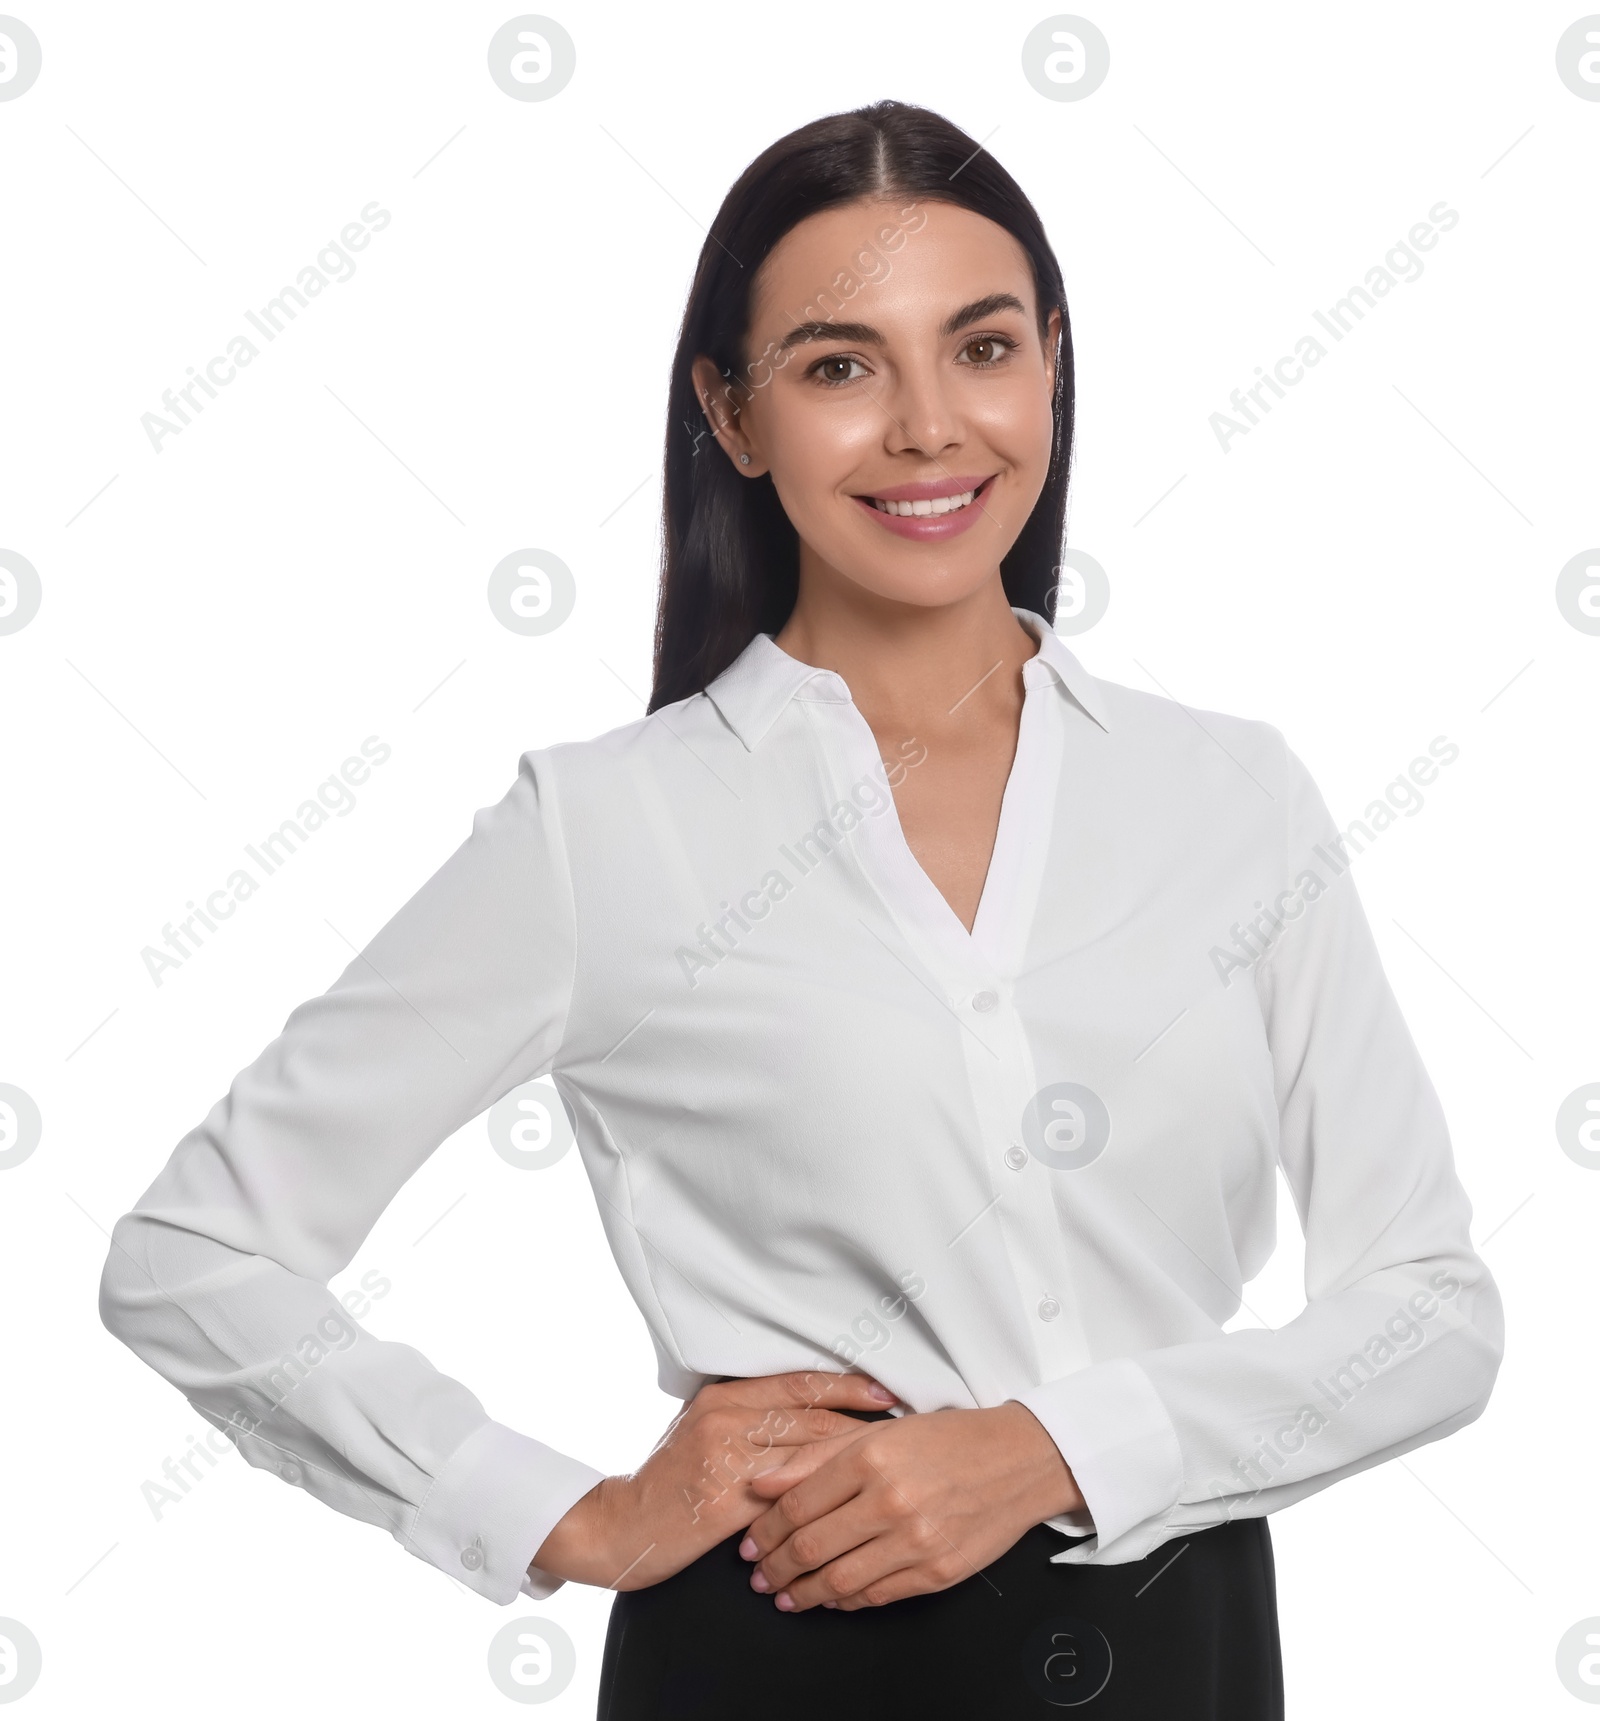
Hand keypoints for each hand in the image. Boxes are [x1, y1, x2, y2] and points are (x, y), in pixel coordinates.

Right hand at [529, 1370, 896, 1590]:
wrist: (622, 1526)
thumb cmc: (668, 1481)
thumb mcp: (701, 1430)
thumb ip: (746, 1415)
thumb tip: (805, 1407)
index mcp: (722, 1397)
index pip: (798, 1383)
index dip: (845, 1387)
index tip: (885, 1392)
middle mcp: (725, 1418)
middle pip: (810, 1416)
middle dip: (861, 1423)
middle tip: (906, 1430)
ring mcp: (725, 1458)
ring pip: (805, 1453)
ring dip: (852, 1461)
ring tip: (890, 1467)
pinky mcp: (726, 1500)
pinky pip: (788, 1497)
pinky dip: (822, 1500)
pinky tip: (850, 1507)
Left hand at [737, 1399, 1081, 1611]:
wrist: (1018, 1460)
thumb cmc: (949, 1439)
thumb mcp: (880, 1430)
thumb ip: (816, 1455)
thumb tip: (762, 1483)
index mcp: (871, 1456)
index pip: (798, 1504)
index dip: (765, 1529)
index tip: (750, 1542)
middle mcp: (891, 1499)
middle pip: (812, 1546)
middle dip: (776, 1567)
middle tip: (758, 1575)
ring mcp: (915, 1540)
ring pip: (840, 1580)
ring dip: (804, 1593)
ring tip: (785, 1596)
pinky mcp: (937, 1572)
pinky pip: (877, 1595)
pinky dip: (847, 1602)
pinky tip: (831, 1598)